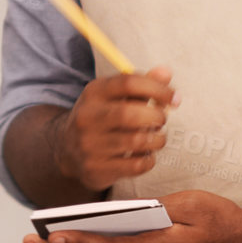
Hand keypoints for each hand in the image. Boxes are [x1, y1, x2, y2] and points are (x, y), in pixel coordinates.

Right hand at [53, 66, 176, 191]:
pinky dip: (149, 159)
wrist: (67, 150)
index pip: (129, 83)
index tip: (174, 97)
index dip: (158, 88)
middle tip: (161, 119)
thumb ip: (142, 83)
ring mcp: (89, 145)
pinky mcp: (96, 169)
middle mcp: (87, 117)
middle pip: (131, 114)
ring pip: (136, 141)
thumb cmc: (102, 117)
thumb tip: (166, 73)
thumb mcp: (115, 96)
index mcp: (93, 92)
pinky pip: (135, 165)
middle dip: (157, 116)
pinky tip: (145, 154)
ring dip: (156, 139)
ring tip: (156, 137)